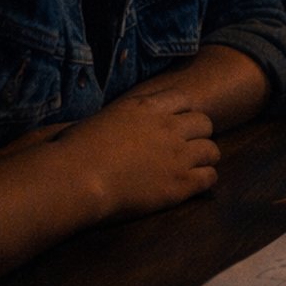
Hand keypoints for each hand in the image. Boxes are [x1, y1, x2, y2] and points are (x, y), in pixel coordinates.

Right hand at [53, 89, 219, 220]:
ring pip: (212, 150)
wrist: (75, 177)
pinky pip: (210, 177)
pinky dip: (204, 180)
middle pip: (204, 123)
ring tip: (193, 167)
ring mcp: (178, 155)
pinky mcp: (180, 183)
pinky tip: (191, 185)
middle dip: (198, 134)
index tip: (176, 125)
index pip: (184, 99)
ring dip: (204, 158)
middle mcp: (168, 126)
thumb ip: (121, 118)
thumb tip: (118, 125)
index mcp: (147, 107)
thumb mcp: (100, 120)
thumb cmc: (73, 150)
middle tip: (186, 148)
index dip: (183, 113)